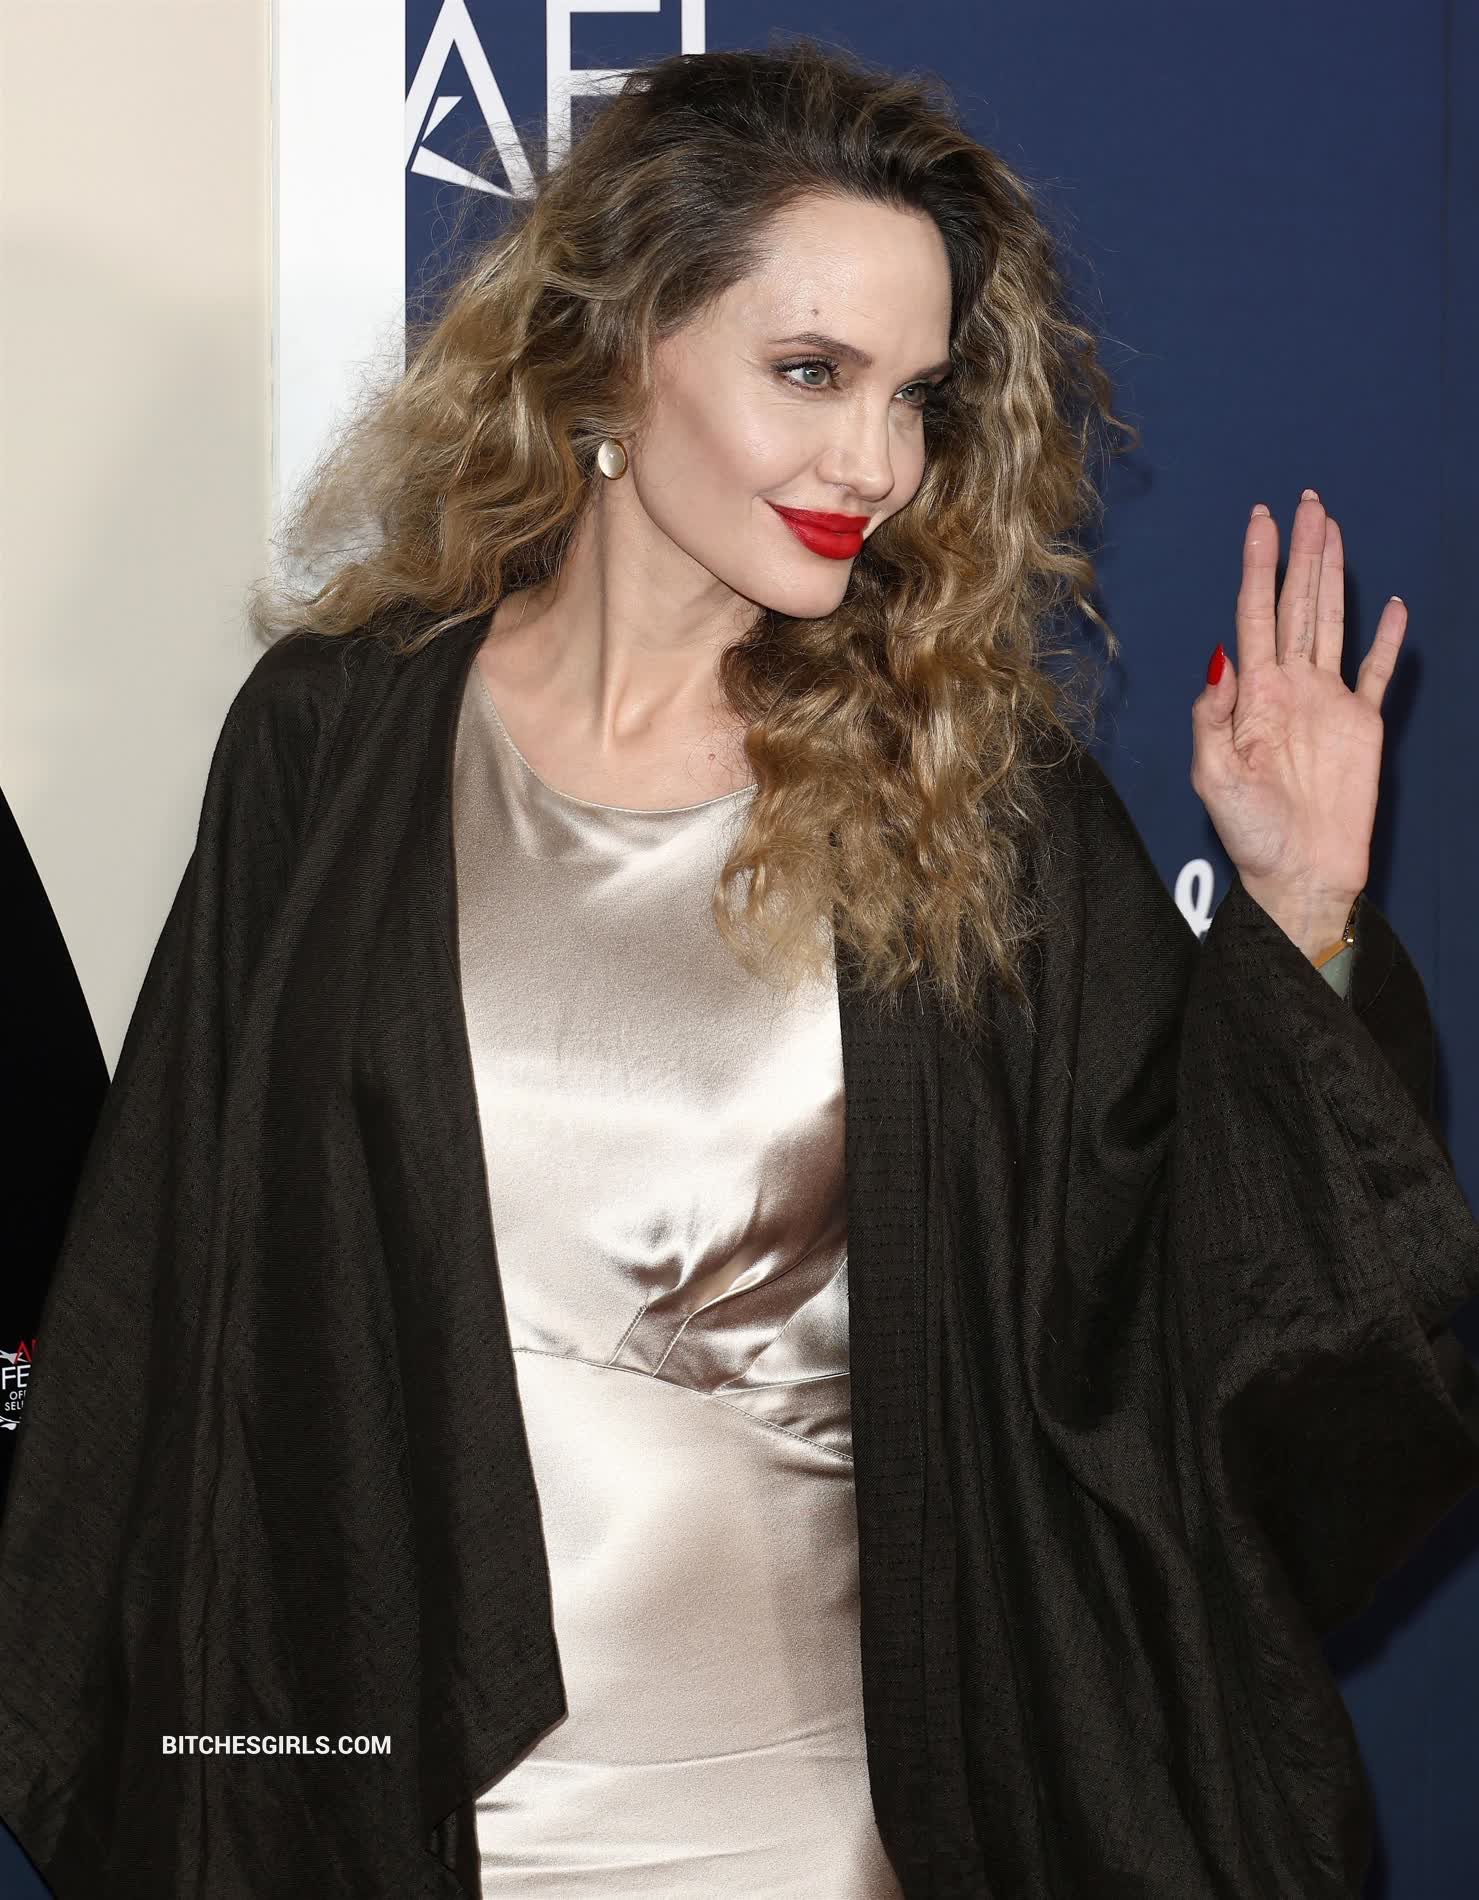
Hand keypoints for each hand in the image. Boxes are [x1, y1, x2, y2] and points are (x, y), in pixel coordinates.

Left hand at [1190, 489, 1406, 957]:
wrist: (1300, 873)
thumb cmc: (1250, 834)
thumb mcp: (1213, 778)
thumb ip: (1211, 718)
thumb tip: (1220, 656)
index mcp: (1252, 695)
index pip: (1253, 613)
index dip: (1257, 566)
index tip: (1260, 521)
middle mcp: (1290, 687)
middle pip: (1295, 603)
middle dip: (1300, 553)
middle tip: (1306, 502)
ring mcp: (1327, 701)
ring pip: (1331, 621)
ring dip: (1333, 575)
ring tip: (1333, 530)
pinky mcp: (1363, 724)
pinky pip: (1377, 672)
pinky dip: (1387, 640)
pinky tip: (1393, 606)